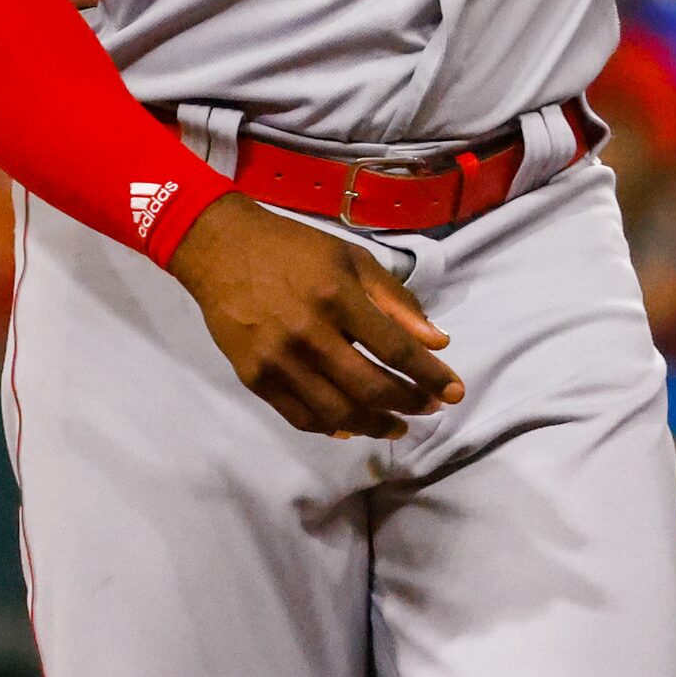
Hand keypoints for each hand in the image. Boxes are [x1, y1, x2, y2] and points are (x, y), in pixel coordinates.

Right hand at [166, 193, 464, 438]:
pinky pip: (300, 417)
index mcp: (337, 297)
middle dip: (410, 403)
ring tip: (398, 424)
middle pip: (370, 387)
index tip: (453, 391)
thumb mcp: (353, 258)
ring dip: (376, 425)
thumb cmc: (295, 249)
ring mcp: (278, 361)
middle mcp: (308, 333)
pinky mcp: (254, 378)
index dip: (430, 376)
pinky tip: (353, 426)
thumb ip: (397, 301)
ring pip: (337, 413)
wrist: (221, 249)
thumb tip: (438, 342)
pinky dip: (332, 428)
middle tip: (430, 408)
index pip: (395, 349)